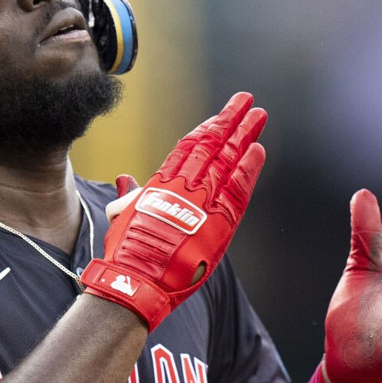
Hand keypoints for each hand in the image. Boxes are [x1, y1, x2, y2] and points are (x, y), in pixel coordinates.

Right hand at [81, 92, 266, 330]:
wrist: (136, 281)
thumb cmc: (126, 253)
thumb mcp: (121, 217)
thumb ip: (129, 196)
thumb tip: (124, 179)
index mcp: (161, 183)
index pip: (189, 147)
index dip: (207, 128)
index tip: (219, 116)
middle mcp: (184, 186)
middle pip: (213, 144)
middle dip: (231, 121)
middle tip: (247, 101)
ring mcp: (203, 202)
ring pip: (228, 159)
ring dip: (245, 135)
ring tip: (259, 116)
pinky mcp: (220, 223)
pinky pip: (239, 189)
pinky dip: (249, 169)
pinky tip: (258, 151)